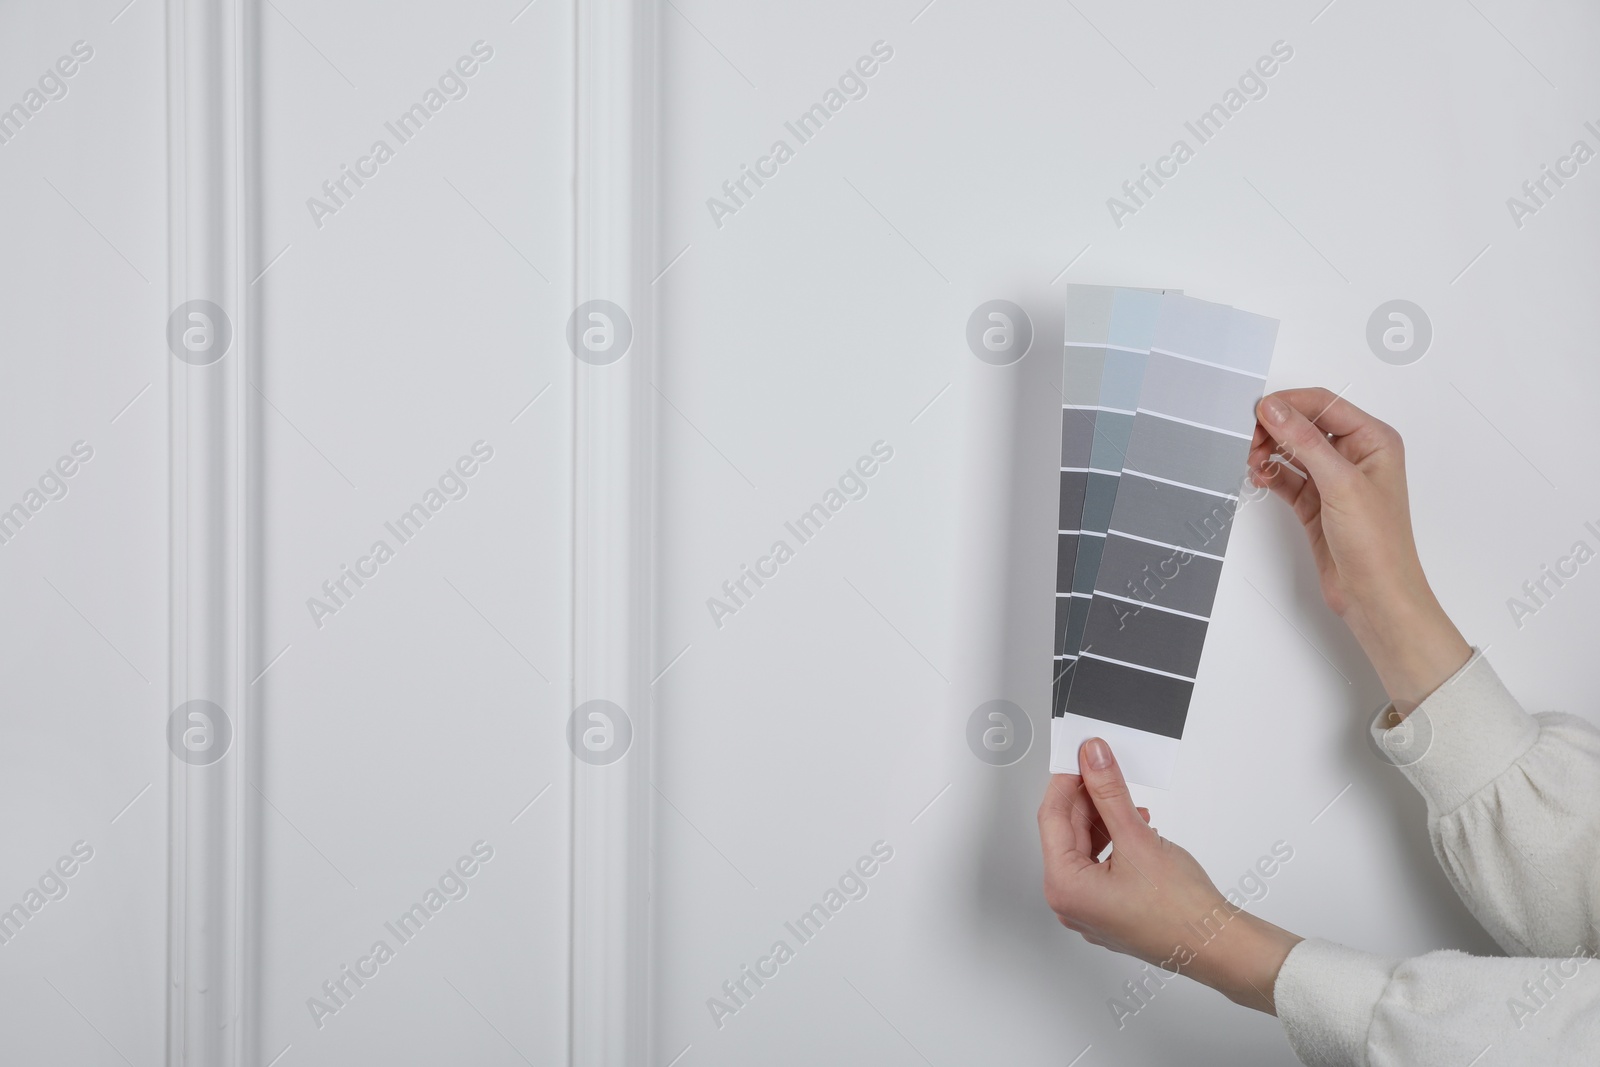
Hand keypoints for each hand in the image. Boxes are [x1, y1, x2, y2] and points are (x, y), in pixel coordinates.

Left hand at [1038, 738, 1301, 1013]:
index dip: (1066, 782)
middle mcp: (1070, 902)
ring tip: (1127, 801)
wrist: (1217, 946)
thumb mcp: (1138, 837)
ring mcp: (1089, 909)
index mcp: (1064, 887)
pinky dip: (1114, 841)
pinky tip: (1134, 826)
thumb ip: (1110, 792)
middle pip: (1067, 833)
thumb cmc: (1181, 911)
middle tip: (1104, 769)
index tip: (1080, 757)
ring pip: (1085, 847)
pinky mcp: (1109, 909)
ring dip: (1103, 819)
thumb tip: (1092, 759)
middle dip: (1087, 799)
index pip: (1052, 818)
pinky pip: (1099, 865)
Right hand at [1249, 389, 1470, 712]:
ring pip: (1292, 450)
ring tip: (1253, 461)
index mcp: (1374, 441)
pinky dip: (1269, 474)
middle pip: (1305, 424)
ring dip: (1269, 452)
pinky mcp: (1316, 503)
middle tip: (1250, 441)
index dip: (1288, 404)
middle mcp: (1356, 456)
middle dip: (1274, 429)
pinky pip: (1286, 477)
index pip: (1324, 404)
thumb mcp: (1341, 484)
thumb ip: (1305, 442)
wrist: (1376, 596)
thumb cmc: (1380, 546)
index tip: (1257, 414)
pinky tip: (1260, 477)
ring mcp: (1334, 480)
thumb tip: (1275, 409)